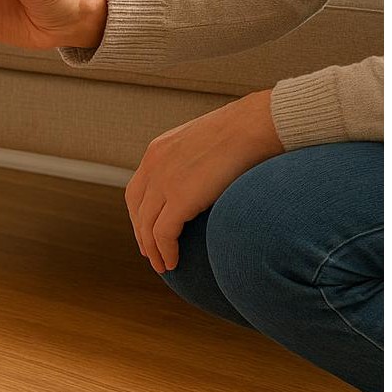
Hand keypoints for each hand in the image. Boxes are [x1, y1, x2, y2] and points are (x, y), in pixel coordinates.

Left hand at [124, 90, 283, 272]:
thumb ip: (196, 160)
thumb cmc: (244, 131)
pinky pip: (163, 234)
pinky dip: (165, 251)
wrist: (255, 125)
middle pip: (136, 208)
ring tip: (163, 265)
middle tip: (150, 253)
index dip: (139, 213)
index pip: (138, 188)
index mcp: (158, 150)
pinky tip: (173, 263)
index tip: (146, 229)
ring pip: (146, 225)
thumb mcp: (206, 142)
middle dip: (141, 233)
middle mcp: (154, 165)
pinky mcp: (179, 198)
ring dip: (152, 249)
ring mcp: (164, 181)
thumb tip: (208, 177)